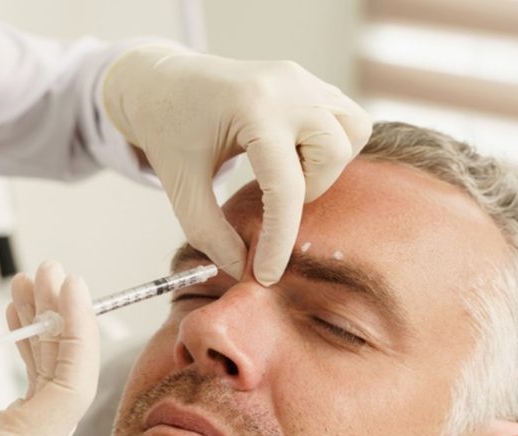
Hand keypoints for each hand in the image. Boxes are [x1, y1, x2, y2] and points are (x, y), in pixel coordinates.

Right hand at [0, 262, 99, 435]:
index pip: (73, 390)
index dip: (77, 332)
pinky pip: (35, 396)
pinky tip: (19, 320)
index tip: (71, 284)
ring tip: (28, 286)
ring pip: (52, 386)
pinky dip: (29, 357)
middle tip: (47, 272)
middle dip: (58, 324)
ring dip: (43, 335)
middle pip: (66, 384)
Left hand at [102, 45, 370, 284]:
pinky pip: (346, 119)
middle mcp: (287, 87)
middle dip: (310, 190)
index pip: (285, 186)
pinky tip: (291, 157)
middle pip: (334, 154)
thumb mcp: (179, 186)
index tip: (266, 274)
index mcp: (252, 107)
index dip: (279, 239)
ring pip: (353, 131)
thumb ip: (208, 232)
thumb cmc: (168, 130)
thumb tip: (240, 269)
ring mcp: (303, 79)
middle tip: (270, 198)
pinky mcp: (309, 82)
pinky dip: (329, 147)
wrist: (164, 82)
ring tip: (284, 173)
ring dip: (327, 167)